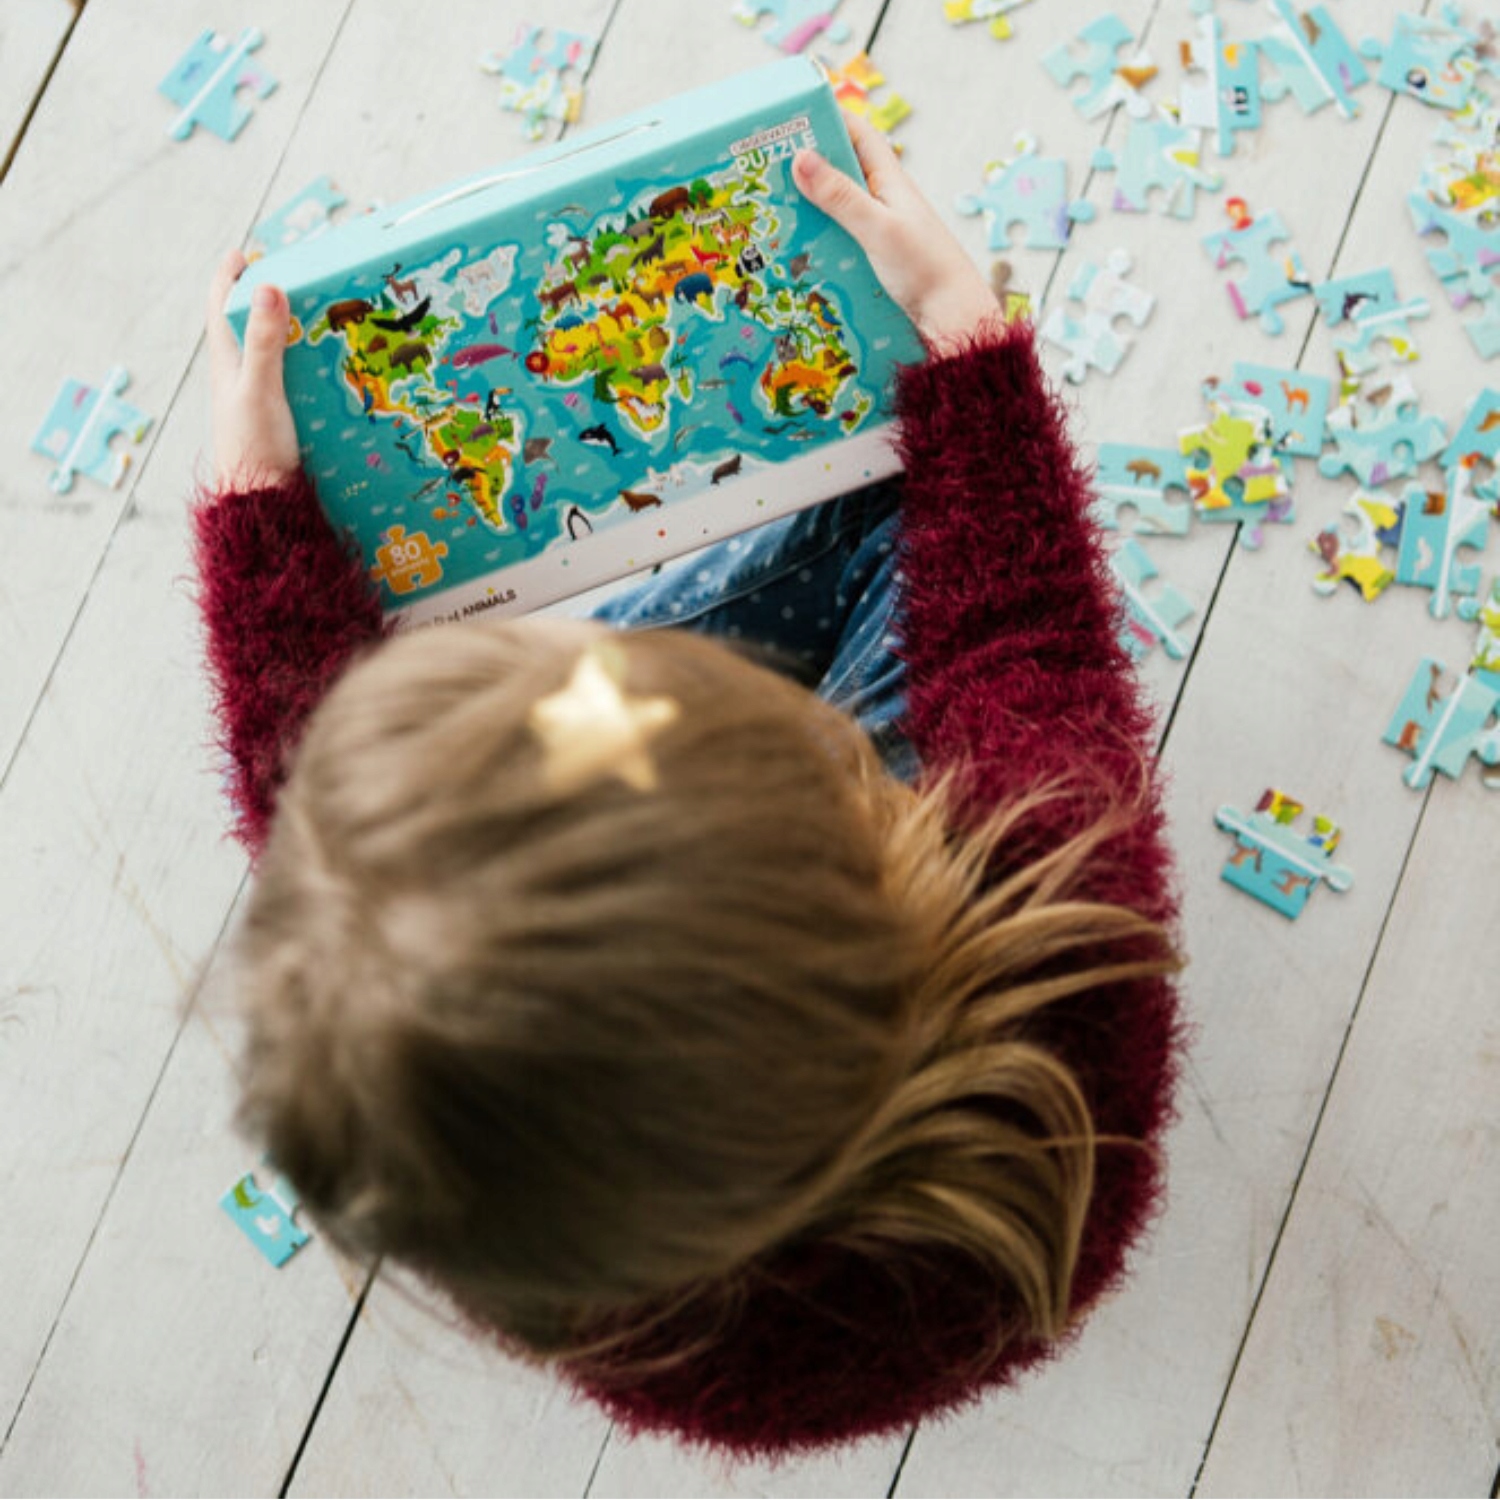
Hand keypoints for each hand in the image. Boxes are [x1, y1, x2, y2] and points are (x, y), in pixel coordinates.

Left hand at [205, 249, 299, 488]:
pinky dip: (307, 365)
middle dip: (267, 300)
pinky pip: (292, 379)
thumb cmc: (254, 446)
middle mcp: (239, 376)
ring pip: (272, 353)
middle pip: (248, 325)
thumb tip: (267, 285)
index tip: (244, 253)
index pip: (221, 306)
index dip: (230, 277)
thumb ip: (264, 341)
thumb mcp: (260, 389)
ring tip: (322, 317)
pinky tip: (332, 368)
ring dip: (292, 334)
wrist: (262, 503)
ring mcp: (258, 397)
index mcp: (227, 362)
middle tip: (295, 279)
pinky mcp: (278, 418)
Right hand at [793, 112, 1003, 354]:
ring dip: (809, 209)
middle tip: (767, 168)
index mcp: (889, 180)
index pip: (858, 134)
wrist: (951, 317)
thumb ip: (840, 196)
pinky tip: (797, 249)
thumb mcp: (877, 228)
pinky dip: (819, 239)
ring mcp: (879, 230)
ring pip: (836, 209)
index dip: (830, 119)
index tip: (794, 117)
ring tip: (770, 209)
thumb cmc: (923, 267)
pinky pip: (839, 240)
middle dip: (808, 168)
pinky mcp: (874, 258)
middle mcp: (884, 200)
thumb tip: (800, 157)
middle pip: (841, 172)